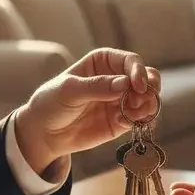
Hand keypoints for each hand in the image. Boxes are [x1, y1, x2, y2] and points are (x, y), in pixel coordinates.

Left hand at [14, 48, 160, 173]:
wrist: (44, 133)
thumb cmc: (52, 103)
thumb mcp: (69, 91)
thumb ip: (96, 86)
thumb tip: (125, 84)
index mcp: (103, 62)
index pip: (130, 61)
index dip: (138, 71)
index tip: (138, 86)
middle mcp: (117, 78)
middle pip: (147, 77)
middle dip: (150, 89)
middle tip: (139, 101)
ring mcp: (122, 100)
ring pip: (149, 98)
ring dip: (148, 106)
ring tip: (134, 115)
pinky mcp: (123, 121)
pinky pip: (142, 118)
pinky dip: (142, 120)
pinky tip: (126, 123)